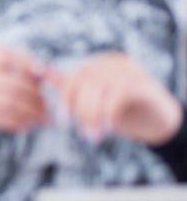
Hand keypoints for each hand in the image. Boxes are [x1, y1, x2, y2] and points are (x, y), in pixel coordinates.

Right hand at [0, 48, 47, 146]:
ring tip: (41, 121)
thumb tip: (45, 74)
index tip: (45, 74)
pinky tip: (24, 127)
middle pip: (12, 84)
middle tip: (48, 110)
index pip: (6, 55)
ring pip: (7, 102)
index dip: (28, 63)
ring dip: (29, 114)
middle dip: (36, 98)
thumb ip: (10, 74)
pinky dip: (15, 123)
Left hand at [51, 52, 183, 145]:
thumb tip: (40, 75)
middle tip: (83, 134)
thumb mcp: (93, 102)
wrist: (161, 121)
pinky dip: (109, 112)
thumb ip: (71, 90)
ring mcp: (130, 71)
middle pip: (85, 80)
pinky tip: (108, 127)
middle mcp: (113, 63)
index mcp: (98, 66)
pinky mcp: (144, 84)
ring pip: (100, 87)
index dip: (65, 99)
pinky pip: (119, 93)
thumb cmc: (122, 112)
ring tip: (94, 136)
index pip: (74, 77)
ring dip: (93, 114)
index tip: (62, 122)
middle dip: (79, 110)